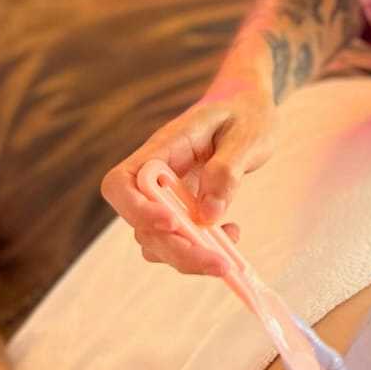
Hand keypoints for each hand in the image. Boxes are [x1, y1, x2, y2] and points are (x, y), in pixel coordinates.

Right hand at [100, 86, 272, 277]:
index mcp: (164, 147)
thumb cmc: (245, 112)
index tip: (172, 222)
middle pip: (141, 224)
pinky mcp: (183, 209)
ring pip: (157, 240)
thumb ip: (226, 170)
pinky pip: (179, 240)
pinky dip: (202, 250)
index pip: (121, 183)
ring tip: (228, 258)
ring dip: (188, 257)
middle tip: (218, 264)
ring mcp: (168, 195)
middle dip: (176, 250)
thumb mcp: (247, 135)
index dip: (136, 209)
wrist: (249, 105)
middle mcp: (158, 175)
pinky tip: (232, 235)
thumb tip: (207, 215)